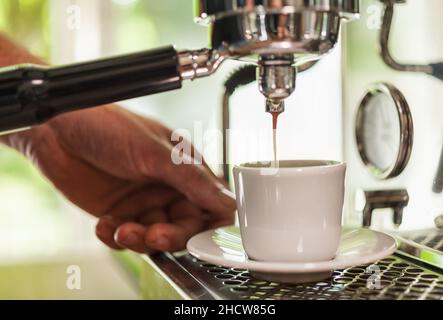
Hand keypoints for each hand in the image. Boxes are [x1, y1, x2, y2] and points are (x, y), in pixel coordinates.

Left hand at [4, 105, 235, 252]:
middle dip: (171, 235)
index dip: (211, 225)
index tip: (203, 240)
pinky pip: (125, 237)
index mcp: (185, 169)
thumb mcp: (154, 151)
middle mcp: (167, 188)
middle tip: (155, 235)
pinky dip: (115, 237)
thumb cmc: (106, 124)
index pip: (211, 205)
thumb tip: (228, 200)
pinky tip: (105, 224)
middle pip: (184, 227)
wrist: (57, 128)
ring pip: (155, 236)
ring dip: (140, 238)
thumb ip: (192, 179)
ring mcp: (142, 201)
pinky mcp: (118, 213)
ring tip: (124, 228)